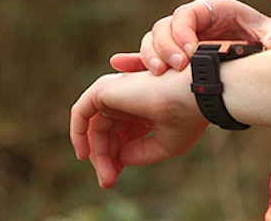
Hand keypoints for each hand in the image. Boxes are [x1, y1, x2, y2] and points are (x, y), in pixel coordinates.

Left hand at [69, 68, 206, 187]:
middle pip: (106, 133)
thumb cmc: (186, 116)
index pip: (121, 134)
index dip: (116, 157)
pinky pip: (80, 113)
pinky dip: (78, 133)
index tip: (113, 179)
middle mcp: (128, 98)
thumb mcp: (165, 144)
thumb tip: (119, 160)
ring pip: (95, 128)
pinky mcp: (103, 90)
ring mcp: (115, 92)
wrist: (192, 95)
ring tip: (107, 176)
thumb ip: (140, 153)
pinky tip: (84, 155)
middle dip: (105, 158)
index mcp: (144, 108)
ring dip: (97, 154)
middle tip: (108, 181)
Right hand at [108, 0, 270, 74]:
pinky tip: (118, 67)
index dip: (184, 32)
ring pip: (153, 40)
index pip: (188, 14)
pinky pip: (150, 55)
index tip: (191, 54)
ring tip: (159, 75)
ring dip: (150, 57)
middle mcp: (190, 20)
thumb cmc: (269, 35)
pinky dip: (135, 61)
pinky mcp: (174, 53)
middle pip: (164, 27)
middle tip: (176, 68)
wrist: (263, 42)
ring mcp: (179, 36)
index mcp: (211, 9)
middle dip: (165, 47)